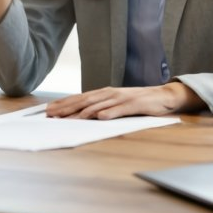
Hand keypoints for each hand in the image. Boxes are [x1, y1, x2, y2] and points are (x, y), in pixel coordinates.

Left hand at [45, 82, 203, 119]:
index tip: (48, 110)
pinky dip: (110, 112)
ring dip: (83, 112)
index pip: (79, 98)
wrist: (163, 96)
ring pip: (99, 105)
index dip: (63, 103)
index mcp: (104, 93)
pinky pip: (120, 109)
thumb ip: (101, 107)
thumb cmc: (138, 102)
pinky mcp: (135, 104)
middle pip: (85, 101)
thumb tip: (81, 115)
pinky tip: (100, 117)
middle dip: (67, 108)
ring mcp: (122, 98)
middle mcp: (110, 93)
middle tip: (51, 115)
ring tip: (70, 118)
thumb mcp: (116, 104)